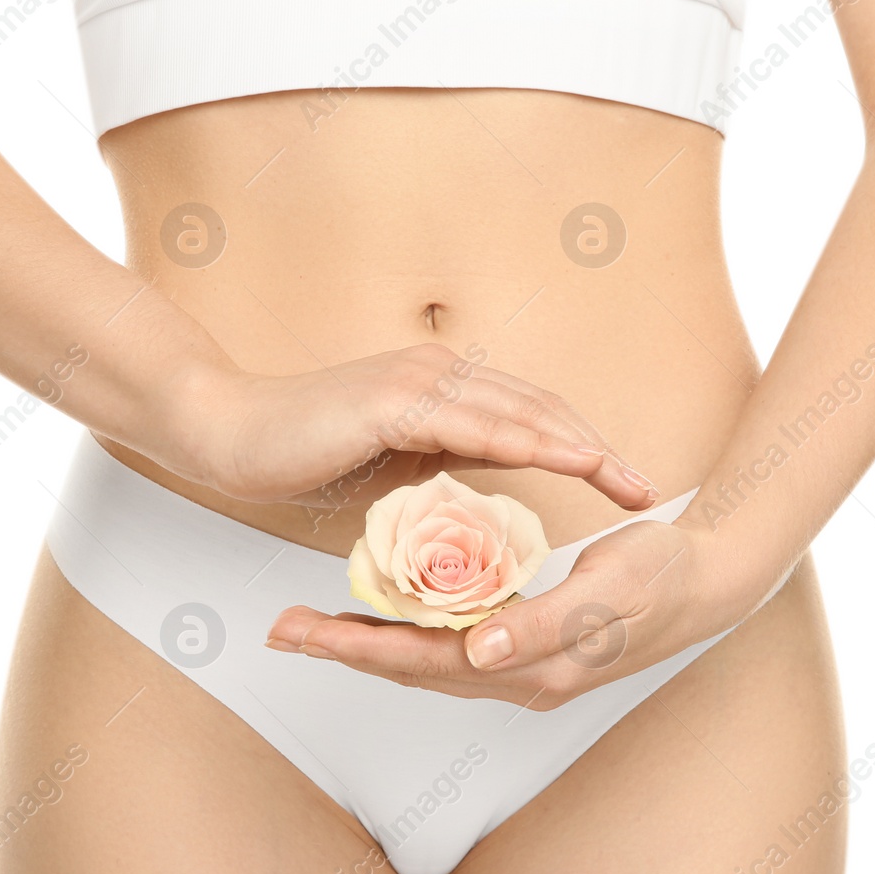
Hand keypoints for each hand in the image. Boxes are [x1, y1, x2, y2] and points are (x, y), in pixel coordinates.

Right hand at [179, 342, 660, 510]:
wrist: (229, 434)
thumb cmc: (301, 452)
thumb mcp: (387, 465)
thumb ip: (438, 469)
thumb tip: (481, 500)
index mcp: (439, 386)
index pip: (525, 412)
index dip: (578, 443)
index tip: (620, 480)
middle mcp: (437, 372)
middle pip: (537, 408)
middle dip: (597, 448)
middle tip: (645, 486)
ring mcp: (418, 382)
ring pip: (519, 413)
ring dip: (580, 446)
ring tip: (625, 478)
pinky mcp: (395, 403)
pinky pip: (478, 425)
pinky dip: (531, 443)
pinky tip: (568, 462)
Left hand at [264, 517, 745, 706]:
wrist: (709, 583)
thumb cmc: (661, 581)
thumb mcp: (608, 594)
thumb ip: (543, 624)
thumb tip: (479, 651)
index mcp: (527, 667)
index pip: (422, 661)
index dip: (359, 645)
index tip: (303, 630)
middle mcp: (513, 674)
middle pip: (408, 666)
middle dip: (344, 646)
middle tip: (282, 628)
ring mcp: (517, 661)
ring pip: (423, 656)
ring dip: (366, 640)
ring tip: (312, 622)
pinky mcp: (523, 639)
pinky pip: (448, 640)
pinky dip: (407, 628)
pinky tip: (384, 609)